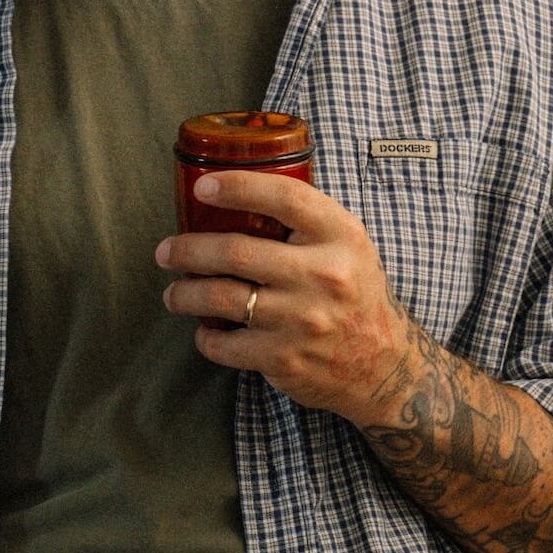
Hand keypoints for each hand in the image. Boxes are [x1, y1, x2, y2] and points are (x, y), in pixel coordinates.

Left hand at [156, 170, 409, 424]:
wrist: (385, 366)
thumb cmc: (356, 296)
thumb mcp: (349, 248)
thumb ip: (307, 223)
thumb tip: (237, 198)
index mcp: (341, 238)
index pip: (285, 197)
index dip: (238, 187)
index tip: (202, 187)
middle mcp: (324, 276)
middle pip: (236, 251)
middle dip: (187, 250)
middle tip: (166, 252)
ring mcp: (303, 320)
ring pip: (220, 298)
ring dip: (185, 294)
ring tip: (174, 294)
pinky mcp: (285, 358)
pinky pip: (224, 344)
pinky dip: (206, 337)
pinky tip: (206, 330)